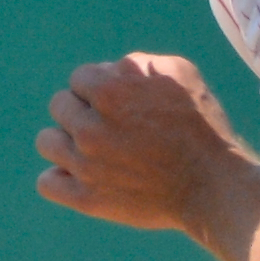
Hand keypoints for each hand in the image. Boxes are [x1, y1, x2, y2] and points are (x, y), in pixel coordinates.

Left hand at [35, 53, 258, 232]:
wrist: (212, 184)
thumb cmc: (202, 125)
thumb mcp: (181, 73)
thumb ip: (138, 63)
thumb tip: (111, 70)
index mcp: (110, 90)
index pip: (80, 77)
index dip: (102, 86)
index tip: (123, 101)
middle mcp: (90, 125)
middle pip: (60, 105)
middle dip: (84, 110)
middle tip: (113, 124)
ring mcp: (85, 164)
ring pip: (47, 141)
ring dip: (67, 140)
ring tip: (94, 149)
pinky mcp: (86, 197)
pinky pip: (47, 182)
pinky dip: (60, 177)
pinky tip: (82, 174)